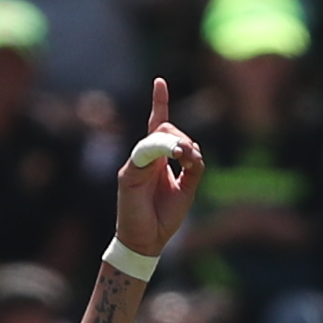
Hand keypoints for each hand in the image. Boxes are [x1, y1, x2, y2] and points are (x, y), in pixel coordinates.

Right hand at [109, 78, 202, 257]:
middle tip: (192, 160)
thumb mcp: (187, 189)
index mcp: (158, 160)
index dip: (159, 102)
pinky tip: (176, 153)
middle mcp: (145, 158)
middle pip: (165, 129)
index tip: (159, 81)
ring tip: (187, 159)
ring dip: (177, 144)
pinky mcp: (129, 175)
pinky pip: (145, 153)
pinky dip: (162, 149)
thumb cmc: (164, 217)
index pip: (159, 125)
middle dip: (183, 139)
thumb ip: (192, 168)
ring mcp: (135, 165)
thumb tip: (193, 148)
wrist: (147, 241)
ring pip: (157, 138)